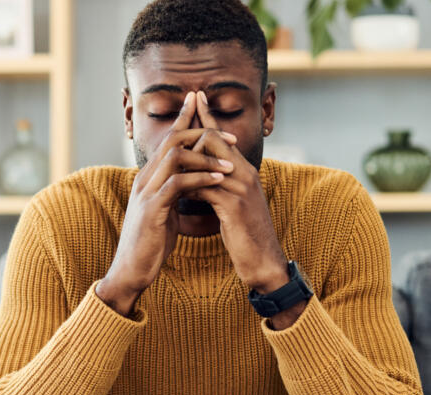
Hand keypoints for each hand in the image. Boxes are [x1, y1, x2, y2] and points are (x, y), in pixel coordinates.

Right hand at [97, 91, 236, 316]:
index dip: (185, 120)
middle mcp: (144, 179)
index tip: (204, 108)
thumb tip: (190, 183)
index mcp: (148, 178)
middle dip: (201, 132)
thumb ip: (173, 193)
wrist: (132, 270)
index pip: (167, 140)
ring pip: (175, 157)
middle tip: (230, 135)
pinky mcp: (152, 208)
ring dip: (206, 157)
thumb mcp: (164, 211)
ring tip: (230, 163)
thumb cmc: (150, 243)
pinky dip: (200, 179)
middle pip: (171, 139)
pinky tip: (218, 180)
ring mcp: (146, 192)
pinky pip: (177, 184)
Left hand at [185, 90, 289, 294]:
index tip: (194, 97)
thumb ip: (219, 186)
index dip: (208, 116)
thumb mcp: (233, 205)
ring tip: (166, 159)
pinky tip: (176, 190)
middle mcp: (245, 174)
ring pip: (207, 160)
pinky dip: (189, 186)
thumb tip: (198, 176)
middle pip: (215, 139)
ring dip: (185, 160)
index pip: (224, 136)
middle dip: (191, 132)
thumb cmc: (246, 234)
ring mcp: (241, 189)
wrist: (264, 261)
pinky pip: (205, 187)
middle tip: (174, 129)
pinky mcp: (234, 207)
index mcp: (244, 171)